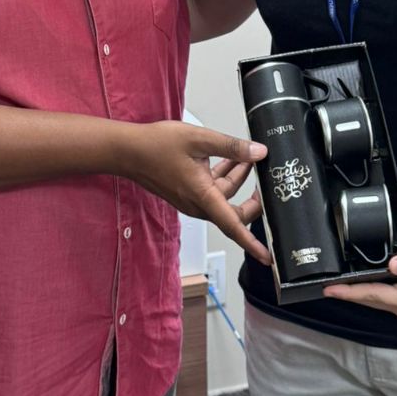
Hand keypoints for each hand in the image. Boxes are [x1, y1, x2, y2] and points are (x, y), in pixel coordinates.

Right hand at [124, 122, 269, 261]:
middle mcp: (197, 204)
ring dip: (237, 178)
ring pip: (224, 197)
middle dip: (252, 199)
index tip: (267, 256)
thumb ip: (232, 147)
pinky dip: (223, 176)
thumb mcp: (199, 139)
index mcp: (202, 196)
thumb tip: (258, 153)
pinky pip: (212, 191)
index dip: (252, 242)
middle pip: (233, 212)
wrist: (128, 151)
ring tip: (246, 156)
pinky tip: (229, 158)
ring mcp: (191, 200)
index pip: (233, 225)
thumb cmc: (156, 146)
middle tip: (265, 180)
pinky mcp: (187, 193)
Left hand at [322, 227, 396, 317]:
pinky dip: (365, 289)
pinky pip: (380, 294)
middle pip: (370, 300)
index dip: (349, 292)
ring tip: (333, 286)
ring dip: (355, 293)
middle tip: (323, 286)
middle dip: (347, 294)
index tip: (329, 289)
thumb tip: (394, 265)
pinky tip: (355, 282)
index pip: (373, 295)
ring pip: (374, 299)